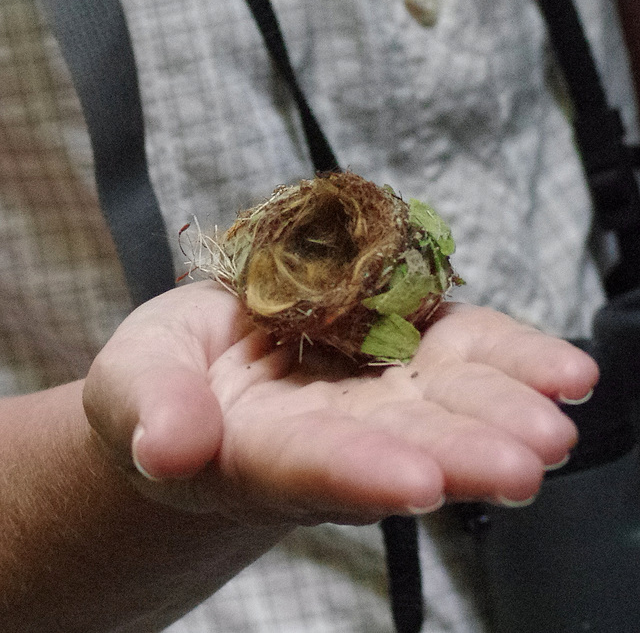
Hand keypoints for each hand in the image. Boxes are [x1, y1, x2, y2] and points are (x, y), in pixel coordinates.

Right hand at [83, 282, 597, 524]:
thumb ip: (151, 411)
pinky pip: (463, 351)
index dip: (358, 472)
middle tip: (525, 461)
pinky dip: (511, 358)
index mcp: (262, 451)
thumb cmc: (165, 382)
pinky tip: (564, 371)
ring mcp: (378, 391)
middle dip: (461, 454)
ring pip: (446, 402)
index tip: (414, 483)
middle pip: (401, 445)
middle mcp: (336, 432)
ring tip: (559, 412)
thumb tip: (167, 448)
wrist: (214, 368)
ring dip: (503, 408)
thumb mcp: (136, 383)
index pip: (311, 467)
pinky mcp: (404, 348)